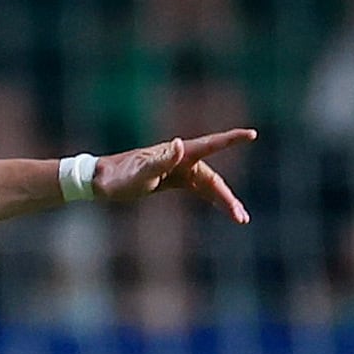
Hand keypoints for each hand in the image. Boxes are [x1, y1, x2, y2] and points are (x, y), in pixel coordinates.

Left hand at [93, 130, 255, 223]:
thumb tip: (181, 143)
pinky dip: (212, 198)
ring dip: (224, 201)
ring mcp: (178, 170)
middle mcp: (181, 159)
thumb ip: (161, 160)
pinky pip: (199, 189)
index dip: (230, 139)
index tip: (252, 134)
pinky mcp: (173, 180)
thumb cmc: (119, 177)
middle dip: (228, 197)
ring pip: (209, 185)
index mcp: (176, 154)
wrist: (101, 182)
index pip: (209, 145)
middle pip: (213, 177)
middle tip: (241, 217)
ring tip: (240, 219)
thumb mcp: (140, 172)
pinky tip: (225, 210)